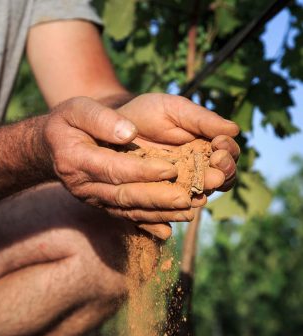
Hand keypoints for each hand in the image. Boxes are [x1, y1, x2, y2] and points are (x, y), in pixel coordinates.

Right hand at [42, 97, 195, 225]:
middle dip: (156, 198)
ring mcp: (92, 199)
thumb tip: (129, 132)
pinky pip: (125, 217)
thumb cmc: (66, 123)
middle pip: (123, 195)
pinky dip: (147, 223)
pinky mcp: (101, 206)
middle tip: (186, 198)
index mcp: (76, 160)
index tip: (171, 169)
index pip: (113, 168)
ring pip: (127, 211)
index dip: (142, 171)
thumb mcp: (76, 109)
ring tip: (187, 212)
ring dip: (158, 214)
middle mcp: (83, 186)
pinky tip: (169, 229)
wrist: (51, 147)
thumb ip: (101, 118)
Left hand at [117, 93, 239, 237]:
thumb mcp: (174, 110)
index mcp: (205, 149)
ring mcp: (177, 188)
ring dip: (201, 194)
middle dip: (221, 173)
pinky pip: (169, 212)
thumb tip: (235, 129)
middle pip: (220, 180)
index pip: (227, 157)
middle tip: (215, 166)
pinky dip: (173, 214)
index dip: (228, 152)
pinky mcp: (157, 201)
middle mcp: (196, 171)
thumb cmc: (147, 114)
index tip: (220, 143)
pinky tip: (176, 212)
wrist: (112, 128)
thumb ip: (201, 120)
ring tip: (198, 190)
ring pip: (198, 197)